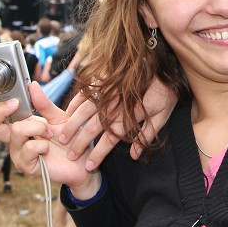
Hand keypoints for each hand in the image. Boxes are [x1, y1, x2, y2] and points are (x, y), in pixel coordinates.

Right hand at [0, 82, 97, 191]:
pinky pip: (27, 149)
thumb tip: (32, 85)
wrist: (81, 161)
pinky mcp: (26, 166)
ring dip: (36, 127)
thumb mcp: (58, 117)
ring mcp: (18, 153)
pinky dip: (41, 145)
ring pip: (15, 132)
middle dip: (0, 111)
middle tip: (16, 104)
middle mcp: (15, 139)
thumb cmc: (68, 139)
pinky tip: (48, 148)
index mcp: (20, 126)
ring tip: (49, 132)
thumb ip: (44, 104)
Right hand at [60, 77, 177, 169]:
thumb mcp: (163, 114)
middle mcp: (116, 104)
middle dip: (79, 144)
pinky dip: (74, 103)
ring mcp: (108, 90)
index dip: (98, 155)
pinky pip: (85, 92)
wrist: (163, 60)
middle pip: (92, 128)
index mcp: (130, 116)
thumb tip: (133, 155)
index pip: (110, 140)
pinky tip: (67, 113)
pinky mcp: (104, 78)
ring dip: (72, 125)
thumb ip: (147, 135)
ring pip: (84, 110)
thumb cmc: (166, 90)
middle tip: (70, 156)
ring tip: (61, 138)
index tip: (89, 167)